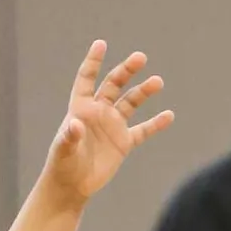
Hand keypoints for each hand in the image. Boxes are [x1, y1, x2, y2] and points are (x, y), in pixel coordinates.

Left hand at [42, 41, 173, 207]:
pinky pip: (143, 130)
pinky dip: (155, 124)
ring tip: (157, 82)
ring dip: (144, 91)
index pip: (87, 79)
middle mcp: (99, 112)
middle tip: (140, 58)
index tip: (101, 44)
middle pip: (114, 84)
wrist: (72, 186)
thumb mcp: (63, 151)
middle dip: (126, 70)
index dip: (93, 62)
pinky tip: (169, 116)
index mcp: (81, 108)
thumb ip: (69, 137)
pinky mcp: (123, 142)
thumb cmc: (62, 166)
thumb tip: (74, 125)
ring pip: (131, 102)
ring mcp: (113, 125)